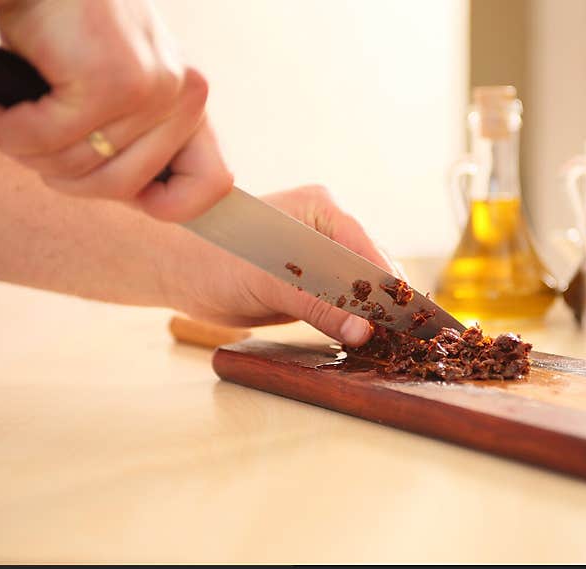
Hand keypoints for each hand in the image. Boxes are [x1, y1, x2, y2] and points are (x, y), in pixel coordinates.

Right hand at [0, 0, 231, 220]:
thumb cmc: (71, 29)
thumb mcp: (122, 89)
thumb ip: (138, 140)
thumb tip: (143, 199)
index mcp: (192, 101)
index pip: (212, 182)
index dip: (171, 205)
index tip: (129, 196)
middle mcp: (184, 95)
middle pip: (123, 186)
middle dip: (65, 178)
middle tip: (32, 147)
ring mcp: (151, 90)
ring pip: (79, 166)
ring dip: (27, 152)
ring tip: (8, 123)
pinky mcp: (109, 83)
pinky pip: (47, 140)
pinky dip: (8, 132)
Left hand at [168, 185, 399, 346]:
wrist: (182, 272)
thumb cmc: (215, 262)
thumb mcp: (268, 282)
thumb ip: (317, 305)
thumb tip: (363, 331)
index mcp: (321, 209)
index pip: (365, 246)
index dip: (384, 283)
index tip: (402, 317)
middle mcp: (328, 228)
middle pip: (369, 267)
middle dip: (381, 302)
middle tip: (399, 337)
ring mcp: (323, 256)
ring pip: (360, 288)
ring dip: (369, 315)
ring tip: (387, 342)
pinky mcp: (315, 282)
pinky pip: (344, 302)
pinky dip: (352, 321)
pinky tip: (362, 339)